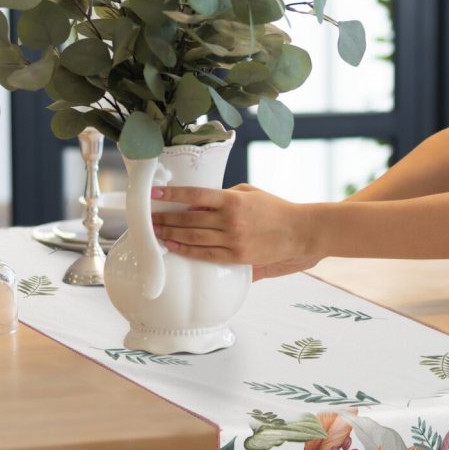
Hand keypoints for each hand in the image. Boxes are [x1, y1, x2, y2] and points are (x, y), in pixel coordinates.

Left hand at [149, 183, 320, 275]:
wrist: (299, 231)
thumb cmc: (274, 208)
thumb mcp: (249, 192)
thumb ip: (224, 196)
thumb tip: (198, 203)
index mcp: (233, 199)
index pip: (195, 194)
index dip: (172, 194)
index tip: (154, 193)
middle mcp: (230, 220)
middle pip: (188, 218)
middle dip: (165, 218)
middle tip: (148, 217)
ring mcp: (233, 240)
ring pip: (193, 237)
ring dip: (170, 234)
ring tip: (155, 232)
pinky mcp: (237, 257)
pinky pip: (205, 254)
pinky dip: (186, 250)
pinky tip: (173, 247)